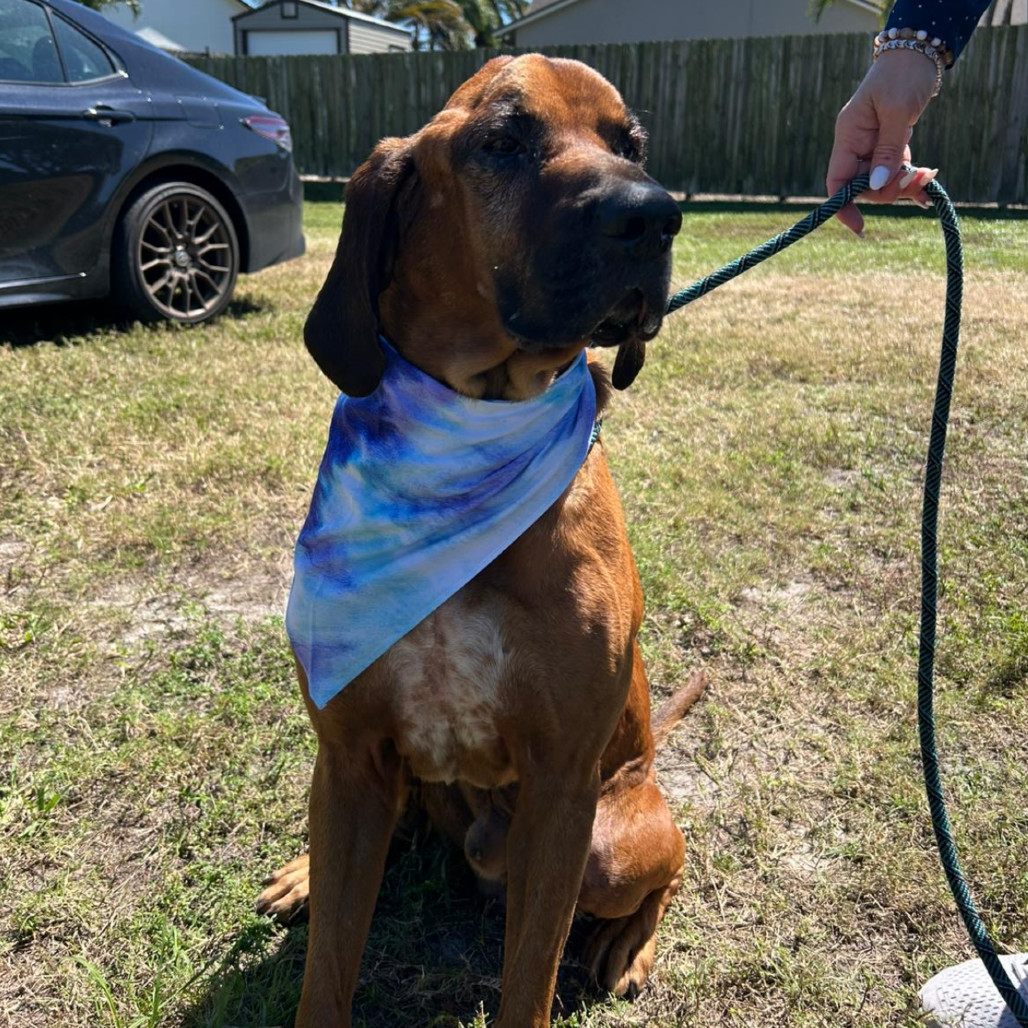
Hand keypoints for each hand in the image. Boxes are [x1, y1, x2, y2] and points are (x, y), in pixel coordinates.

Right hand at [827, 48, 940, 234]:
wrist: (918, 54)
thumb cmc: (902, 76)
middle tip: (917, 183)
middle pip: (863, 185)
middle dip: (888, 190)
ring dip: (904, 184)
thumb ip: (886, 150)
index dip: (843, 206)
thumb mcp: (896, 111)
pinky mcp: (888, 144)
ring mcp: (872, 145)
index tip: (859, 226)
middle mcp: (856, 144)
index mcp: (848, 135)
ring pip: (881, 180)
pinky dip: (910, 177)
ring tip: (928, 178)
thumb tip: (875, 186)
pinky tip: (926, 181)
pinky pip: (895, 169)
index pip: (837, 180)